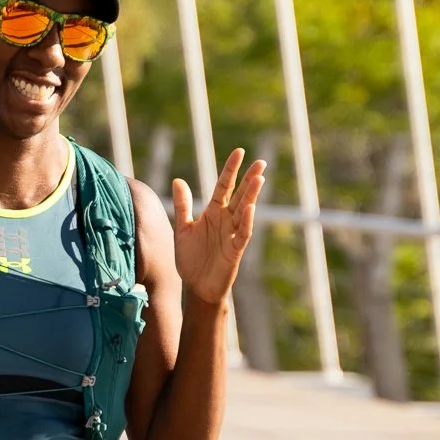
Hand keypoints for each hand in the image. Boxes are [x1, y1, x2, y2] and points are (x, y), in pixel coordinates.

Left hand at [170, 151, 266, 307]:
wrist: (196, 287)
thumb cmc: (192, 259)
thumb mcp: (183, 229)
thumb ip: (182, 205)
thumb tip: (178, 180)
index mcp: (214, 212)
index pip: (224, 186)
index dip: (231, 170)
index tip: (239, 151)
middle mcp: (226, 220)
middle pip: (240, 195)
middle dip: (249, 178)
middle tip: (260, 161)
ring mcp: (232, 234)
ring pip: (245, 211)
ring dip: (251, 195)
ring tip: (259, 178)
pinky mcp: (235, 250)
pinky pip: (243, 234)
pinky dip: (247, 222)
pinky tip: (250, 209)